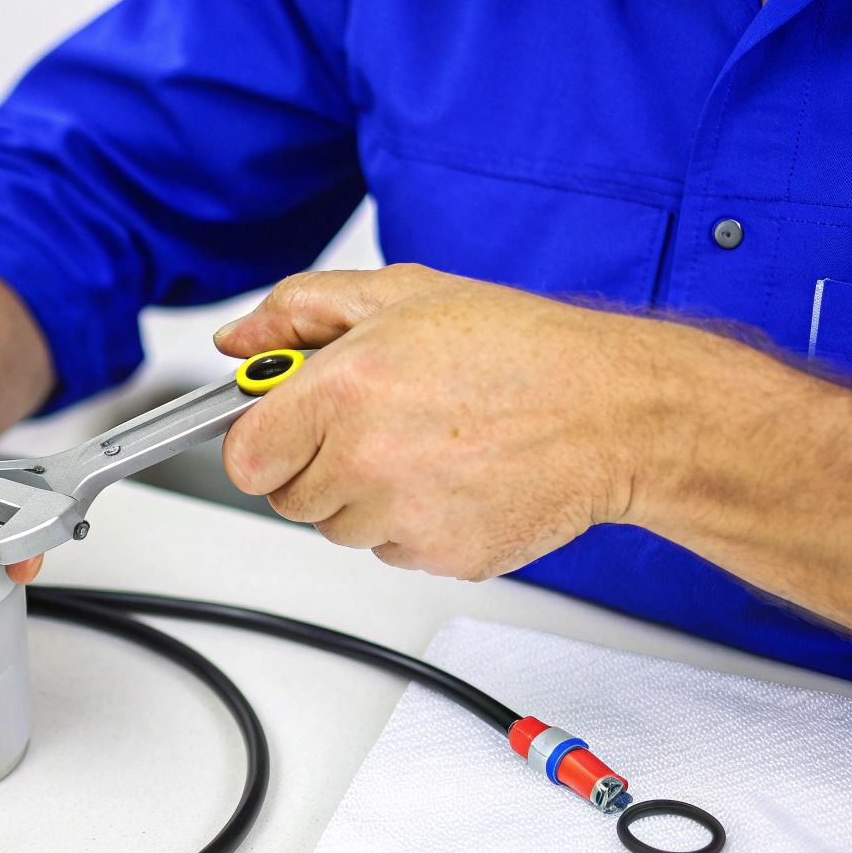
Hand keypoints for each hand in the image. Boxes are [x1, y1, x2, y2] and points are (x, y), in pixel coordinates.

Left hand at [215, 264, 683, 579]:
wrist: (613, 411)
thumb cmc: (519, 350)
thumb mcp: (402, 296)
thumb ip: (302, 312)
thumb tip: (238, 341)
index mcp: (344, 389)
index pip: (245, 457)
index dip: (262, 443)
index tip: (283, 431)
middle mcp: (366, 459)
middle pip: (288, 498)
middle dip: (317, 465)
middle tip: (376, 424)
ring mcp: (404, 517)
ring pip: (339, 528)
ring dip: (365, 496)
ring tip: (426, 446)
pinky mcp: (441, 557)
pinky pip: (392, 550)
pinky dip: (413, 522)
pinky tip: (455, 479)